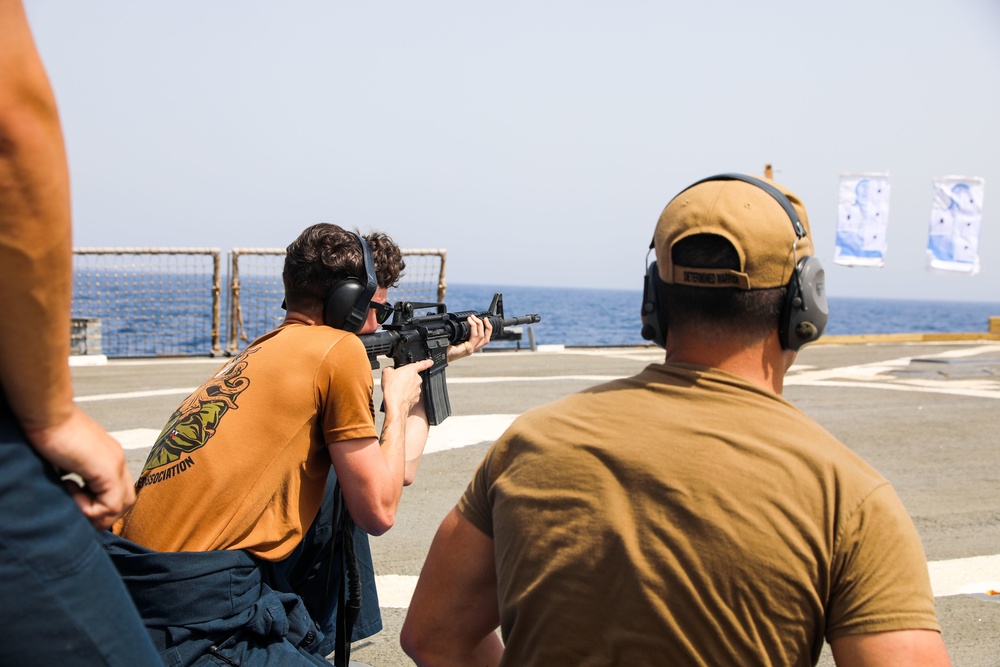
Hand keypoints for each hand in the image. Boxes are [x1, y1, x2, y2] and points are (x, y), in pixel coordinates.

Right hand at [25, 406, 135, 529]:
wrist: (48, 413)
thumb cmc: (51, 431)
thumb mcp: (68, 460)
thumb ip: (77, 476)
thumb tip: (71, 495)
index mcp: (111, 459)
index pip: (118, 494)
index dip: (99, 506)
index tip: (73, 496)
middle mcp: (118, 461)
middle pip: (125, 503)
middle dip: (101, 514)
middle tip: (74, 503)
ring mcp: (116, 464)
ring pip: (121, 507)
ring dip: (94, 512)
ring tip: (70, 493)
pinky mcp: (107, 469)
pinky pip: (109, 505)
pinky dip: (86, 507)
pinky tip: (68, 486)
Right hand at [381, 358, 433, 416]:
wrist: (395, 405)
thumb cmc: (392, 389)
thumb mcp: (386, 373)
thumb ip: (390, 368)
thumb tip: (390, 370)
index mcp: (411, 370)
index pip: (422, 364)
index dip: (427, 362)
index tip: (430, 362)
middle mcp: (417, 379)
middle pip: (412, 377)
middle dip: (405, 379)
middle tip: (396, 382)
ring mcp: (417, 390)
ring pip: (411, 386)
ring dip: (405, 387)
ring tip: (396, 390)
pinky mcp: (416, 398)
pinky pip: (411, 395)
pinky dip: (406, 395)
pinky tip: (399, 396)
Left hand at [447, 315, 493, 361]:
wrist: (440, 355)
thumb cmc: (445, 348)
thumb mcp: (455, 339)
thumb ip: (461, 333)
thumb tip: (463, 322)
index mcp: (471, 346)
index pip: (484, 338)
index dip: (487, 329)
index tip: (484, 320)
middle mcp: (472, 348)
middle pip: (486, 338)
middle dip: (488, 327)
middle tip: (484, 318)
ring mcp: (471, 349)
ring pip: (481, 336)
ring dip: (479, 324)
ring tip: (474, 317)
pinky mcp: (468, 349)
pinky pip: (474, 336)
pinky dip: (473, 327)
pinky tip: (470, 321)